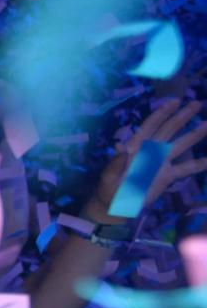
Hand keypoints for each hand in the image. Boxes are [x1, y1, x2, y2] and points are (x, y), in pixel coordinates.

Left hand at [84, 97, 206, 225]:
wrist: (116, 206)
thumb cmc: (108, 188)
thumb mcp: (108, 177)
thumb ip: (116, 163)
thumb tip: (122, 147)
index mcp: (135, 147)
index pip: (150, 126)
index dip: (161, 113)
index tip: (175, 101)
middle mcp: (150, 151)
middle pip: (168, 130)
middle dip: (182, 117)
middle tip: (196, 104)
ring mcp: (160, 162)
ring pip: (180, 145)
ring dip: (194, 134)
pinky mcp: (167, 176)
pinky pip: (185, 168)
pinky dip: (198, 164)